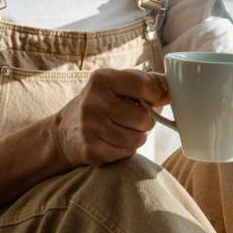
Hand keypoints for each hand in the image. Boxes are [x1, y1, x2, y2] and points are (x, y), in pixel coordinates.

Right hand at [48, 68, 168, 166]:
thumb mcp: (113, 83)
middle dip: (145, 121)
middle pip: (143, 117)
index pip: (144, 85)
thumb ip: (141, 82)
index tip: (158, 98)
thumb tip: (169, 93)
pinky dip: (126, 149)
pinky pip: (126, 153)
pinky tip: (113, 141)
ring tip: (124, 130)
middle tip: (134, 119)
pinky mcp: (91, 150)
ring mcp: (91, 127)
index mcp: (102, 79)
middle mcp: (94, 102)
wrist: (64, 131)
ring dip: (137, 137)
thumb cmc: (99, 103)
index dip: (157, 94)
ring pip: (137, 138)